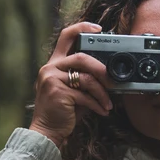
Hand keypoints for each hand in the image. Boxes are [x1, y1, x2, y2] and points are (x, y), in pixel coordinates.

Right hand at [29, 21, 114, 149]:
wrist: (47, 131)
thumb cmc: (62, 111)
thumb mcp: (72, 90)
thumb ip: (84, 78)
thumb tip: (109, 75)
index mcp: (54, 64)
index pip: (66, 37)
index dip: (82, 28)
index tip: (98, 28)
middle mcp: (50, 68)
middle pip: (82, 57)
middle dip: (101, 69)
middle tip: (112, 81)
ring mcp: (52, 79)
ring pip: (86, 78)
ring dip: (102, 92)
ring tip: (108, 102)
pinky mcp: (58, 93)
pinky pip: (85, 96)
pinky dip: (97, 104)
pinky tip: (103, 111)